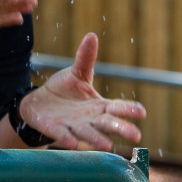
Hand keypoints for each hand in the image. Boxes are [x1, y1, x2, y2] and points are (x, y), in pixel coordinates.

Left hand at [17, 33, 145, 151]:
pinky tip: (71, 143)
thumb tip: (92, 36)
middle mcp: (90, 119)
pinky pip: (63, 135)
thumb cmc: (64, 90)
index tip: (142, 112)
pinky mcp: (56, 130)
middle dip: (122, 129)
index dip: (129, 110)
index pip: (118, 107)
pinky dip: (68, 139)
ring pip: (88, 134)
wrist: (39, 103)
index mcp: (99, 105)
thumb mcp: (77, 73)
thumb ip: (85, 58)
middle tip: (136, 136)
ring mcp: (73, 126)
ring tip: (107, 146)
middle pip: (108, 124)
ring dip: (97, 139)